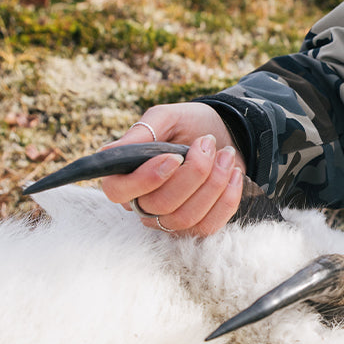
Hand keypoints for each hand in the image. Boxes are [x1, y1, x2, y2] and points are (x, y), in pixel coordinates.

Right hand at [100, 103, 246, 236]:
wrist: (225, 133)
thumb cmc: (190, 125)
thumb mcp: (167, 118)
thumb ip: (142, 133)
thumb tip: (108, 151)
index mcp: (126, 175)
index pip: (118, 191)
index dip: (146, 178)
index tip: (174, 157)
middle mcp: (144, 203)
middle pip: (160, 205)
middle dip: (193, 173)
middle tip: (208, 143)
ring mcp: (170, 218)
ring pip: (185, 218)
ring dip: (213, 184)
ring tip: (226, 154)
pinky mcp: (197, 225)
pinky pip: (209, 226)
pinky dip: (227, 198)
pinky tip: (234, 174)